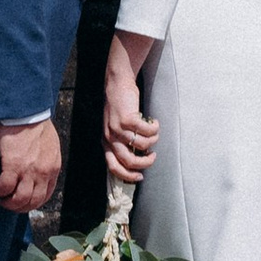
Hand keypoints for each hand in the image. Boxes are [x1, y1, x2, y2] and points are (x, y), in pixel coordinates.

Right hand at [0, 117, 60, 213]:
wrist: (27, 110)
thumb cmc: (36, 123)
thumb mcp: (50, 145)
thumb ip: (46, 160)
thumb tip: (38, 170)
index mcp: (53, 167)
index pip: (46, 195)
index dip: (33, 202)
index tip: (24, 202)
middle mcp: (43, 172)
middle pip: (33, 201)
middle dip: (20, 207)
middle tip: (10, 204)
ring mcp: (28, 170)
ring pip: (20, 199)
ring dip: (9, 203)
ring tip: (2, 198)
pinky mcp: (13, 165)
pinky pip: (6, 187)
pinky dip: (0, 191)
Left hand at [102, 38, 158, 182]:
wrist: (116, 83)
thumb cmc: (119, 106)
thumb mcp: (114, 127)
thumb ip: (121, 142)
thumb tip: (137, 159)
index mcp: (106, 141)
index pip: (113, 167)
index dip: (127, 175)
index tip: (140, 176)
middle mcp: (109, 137)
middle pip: (129, 161)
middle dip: (144, 163)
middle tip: (152, 157)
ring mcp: (118, 128)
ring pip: (141, 146)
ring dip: (153, 142)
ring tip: (155, 134)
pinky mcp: (127, 118)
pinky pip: (147, 131)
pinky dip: (154, 129)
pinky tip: (155, 123)